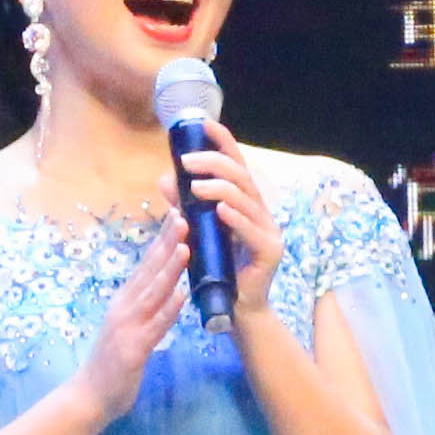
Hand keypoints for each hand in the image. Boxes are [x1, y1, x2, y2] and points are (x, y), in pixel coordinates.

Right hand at [66, 220, 194, 422]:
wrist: (89, 396)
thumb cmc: (112, 362)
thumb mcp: (128, 326)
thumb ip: (145, 305)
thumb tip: (166, 285)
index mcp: (125, 300)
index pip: (146, 264)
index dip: (162, 240)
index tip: (178, 215)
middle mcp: (124, 307)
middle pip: (149, 270)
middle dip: (167, 243)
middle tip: (183, 216)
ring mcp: (128, 326)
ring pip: (153, 292)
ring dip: (169, 269)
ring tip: (185, 246)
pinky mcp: (134, 348)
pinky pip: (156, 325)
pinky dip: (169, 309)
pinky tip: (182, 294)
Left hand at [182, 139, 279, 316]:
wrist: (234, 310)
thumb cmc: (216, 269)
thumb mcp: (195, 231)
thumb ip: (184, 206)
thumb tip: (164, 179)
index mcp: (245, 202)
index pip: (237, 163)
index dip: (222, 141)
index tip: (202, 124)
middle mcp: (260, 211)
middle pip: (241, 175)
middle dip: (213, 163)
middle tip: (186, 161)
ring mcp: (269, 231)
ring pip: (246, 198)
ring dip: (218, 188)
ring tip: (194, 187)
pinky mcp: (270, 252)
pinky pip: (252, 230)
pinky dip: (234, 218)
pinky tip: (218, 210)